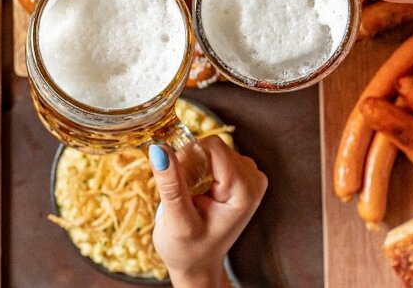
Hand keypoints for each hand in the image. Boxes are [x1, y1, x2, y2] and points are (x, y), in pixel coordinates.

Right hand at [148, 136, 266, 287]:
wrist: (198, 264)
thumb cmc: (187, 250)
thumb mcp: (177, 220)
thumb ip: (170, 185)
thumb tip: (159, 149)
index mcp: (244, 192)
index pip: (213, 148)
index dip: (188, 158)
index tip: (177, 182)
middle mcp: (253, 180)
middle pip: (213, 147)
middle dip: (191, 164)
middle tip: (183, 193)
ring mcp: (250, 176)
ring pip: (212, 149)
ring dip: (194, 167)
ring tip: (190, 195)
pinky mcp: (242, 174)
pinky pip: (215, 154)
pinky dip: (200, 168)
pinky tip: (197, 191)